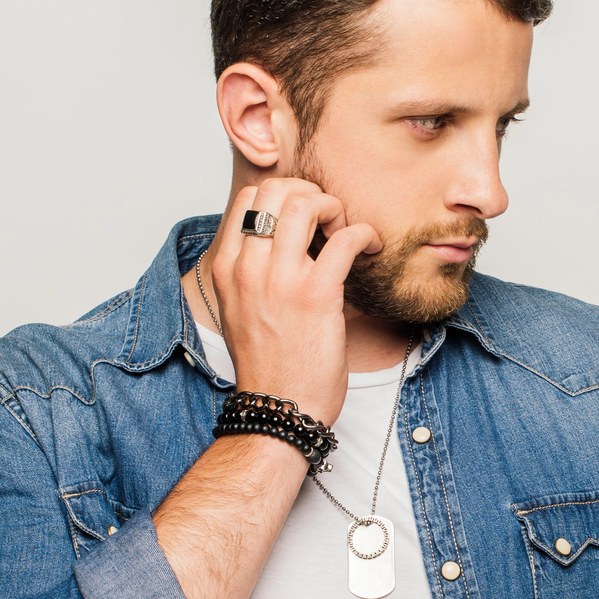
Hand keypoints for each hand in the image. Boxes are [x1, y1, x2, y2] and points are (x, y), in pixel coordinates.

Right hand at [204, 179, 380, 424]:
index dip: (284, 195)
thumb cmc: (267, 365)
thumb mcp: (239, 311)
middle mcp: (248, 267)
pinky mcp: (316, 295)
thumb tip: (281, 244)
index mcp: (227, 268)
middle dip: (311, 193)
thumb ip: (250, 274)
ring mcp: (280, 279)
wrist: (278, 408)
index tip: (306, 218)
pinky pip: (345, 239)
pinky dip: (364, 234)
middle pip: (276, 190)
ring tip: (346, 232)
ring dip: (335, 208)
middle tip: (330, 219)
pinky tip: (370, 248)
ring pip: (306, 203)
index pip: (249, 199)